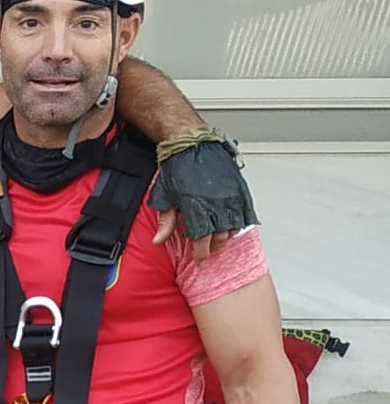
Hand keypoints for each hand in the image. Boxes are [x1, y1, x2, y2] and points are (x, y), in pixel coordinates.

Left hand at [153, 132, 255, 260]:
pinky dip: (240, 222)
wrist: (191, 143)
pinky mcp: (240, 188)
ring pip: (234, 226)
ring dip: (226, 236)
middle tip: (207, 250)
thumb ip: (165, 221)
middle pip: (219, 236)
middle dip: (213, 247)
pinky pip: (245, 212)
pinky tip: (232, 225)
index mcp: (196, 208)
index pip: (202, 240)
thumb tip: (158, 241)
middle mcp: (216, 203)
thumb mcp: (164, 197)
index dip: (201, 253)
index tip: (200, 260)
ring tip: (218, 239)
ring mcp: (231, 196)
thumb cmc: (176, 168)